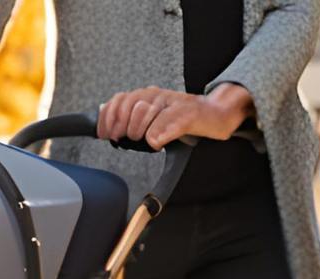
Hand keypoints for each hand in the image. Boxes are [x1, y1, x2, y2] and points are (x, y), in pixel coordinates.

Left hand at [98, 84, 252, 148]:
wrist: (213, 114)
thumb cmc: (181, 118)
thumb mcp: (152, 117)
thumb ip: (130, 119)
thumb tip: (106, 126)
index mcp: (146, 94)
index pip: (119, 100)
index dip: (108, 118)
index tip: (105, 133)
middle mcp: (157, 94)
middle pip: (129, 108)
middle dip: (124, 128)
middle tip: (130, 138)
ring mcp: (172, 103)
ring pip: (144, 114)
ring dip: (141, 132)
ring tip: (149, 139)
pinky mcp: (186, 114)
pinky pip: (164, 125)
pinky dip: (158, 136)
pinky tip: (159, 142)